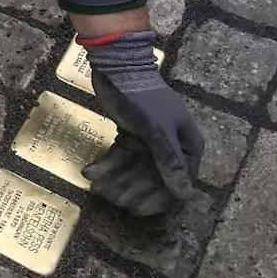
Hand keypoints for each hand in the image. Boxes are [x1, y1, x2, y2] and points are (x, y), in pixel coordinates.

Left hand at [80, 30, 203, 211]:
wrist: (118, 66)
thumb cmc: (142, 97)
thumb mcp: (156, 130)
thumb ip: (169, 162)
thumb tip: (185, 196)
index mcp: (187, 145)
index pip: (178, 182)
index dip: (157, 198)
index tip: (136, 210)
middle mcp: (171, 146)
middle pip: (153, 178)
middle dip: (130, 189)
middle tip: (111, 198)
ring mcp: (149, 141)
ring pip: (133, 170)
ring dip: (115, 180)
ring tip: (96, 186)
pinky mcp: (129, 136)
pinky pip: (119, 157)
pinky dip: (105, 165)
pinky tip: (89, 172)